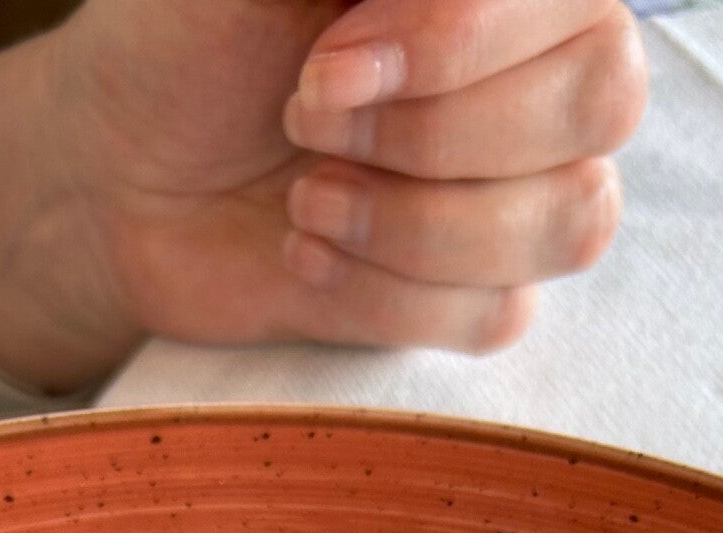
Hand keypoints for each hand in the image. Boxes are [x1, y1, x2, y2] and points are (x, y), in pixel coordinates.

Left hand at [0, 0, 647, 387]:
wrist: (121, 167)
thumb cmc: (189, 37)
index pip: (583, 7)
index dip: (459, 42)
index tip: (327, 57)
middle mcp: (539, 71)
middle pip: (601, 104)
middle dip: (435, 129)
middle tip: (304, 116)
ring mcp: (517, 189)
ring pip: (567, 220)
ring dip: (414, 221)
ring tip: (303, 194)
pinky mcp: (472, 293)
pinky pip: (498, 312)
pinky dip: (385, 293)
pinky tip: (307, 252)